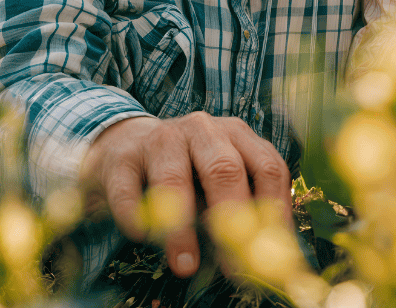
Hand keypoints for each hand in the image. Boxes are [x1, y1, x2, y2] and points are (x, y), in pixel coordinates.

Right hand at [78, 112, 291, 277]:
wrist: (126, 145)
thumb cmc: (186, 171)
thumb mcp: (220, 181)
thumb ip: (242, 207)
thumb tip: (263, 254)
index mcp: (237, 134)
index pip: (268, 168)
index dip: (272, 212)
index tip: (269, 253)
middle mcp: (203, 129)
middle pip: (226, 169)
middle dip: (232, 220)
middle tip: (233, 266)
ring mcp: (161, 138)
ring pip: (174, 180)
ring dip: (182, 229)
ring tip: (185, 266)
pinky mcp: (123, 158)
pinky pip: (129, 190)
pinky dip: (135, 216)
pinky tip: (142, 236)